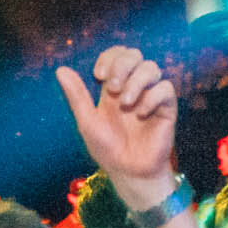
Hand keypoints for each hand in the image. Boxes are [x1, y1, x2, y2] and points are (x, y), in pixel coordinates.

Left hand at [57, 47, 179, 207]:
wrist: (128, 173)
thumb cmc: (107, 150)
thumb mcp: (87, 122)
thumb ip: (77, 96)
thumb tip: (60, 69)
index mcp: (114, 87)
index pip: (117, 55)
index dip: (109, 57)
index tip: (98, 76)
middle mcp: (134, 87)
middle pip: (135, 55)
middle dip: (122, 65)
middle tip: (112, 88)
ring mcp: (151, 96)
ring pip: (151, 68)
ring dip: (136, 81)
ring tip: (126, 103)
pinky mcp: (167, 108)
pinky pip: (165, 88)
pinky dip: (152, 97)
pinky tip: (140, 114)